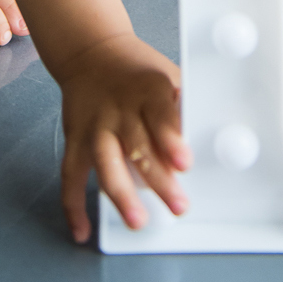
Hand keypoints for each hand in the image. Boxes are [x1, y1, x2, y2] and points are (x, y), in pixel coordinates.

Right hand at [59, 33, 191, 242]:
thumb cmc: (137, 72)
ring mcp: (95, 126)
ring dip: (121, 194)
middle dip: (158, 179)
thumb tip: (211, 138)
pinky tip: (83, 230)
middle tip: (178, 204)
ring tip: (137, 220)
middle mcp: (119, 109)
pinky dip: (73, 205)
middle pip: (138, 145)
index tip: (185, 162)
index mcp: (147, 91)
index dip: (171, 139)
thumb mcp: (166, 77)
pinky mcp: (75, 140)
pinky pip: (70, 176)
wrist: (92, 51)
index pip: (160, 115)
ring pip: (105, 162)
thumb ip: (183, 108)